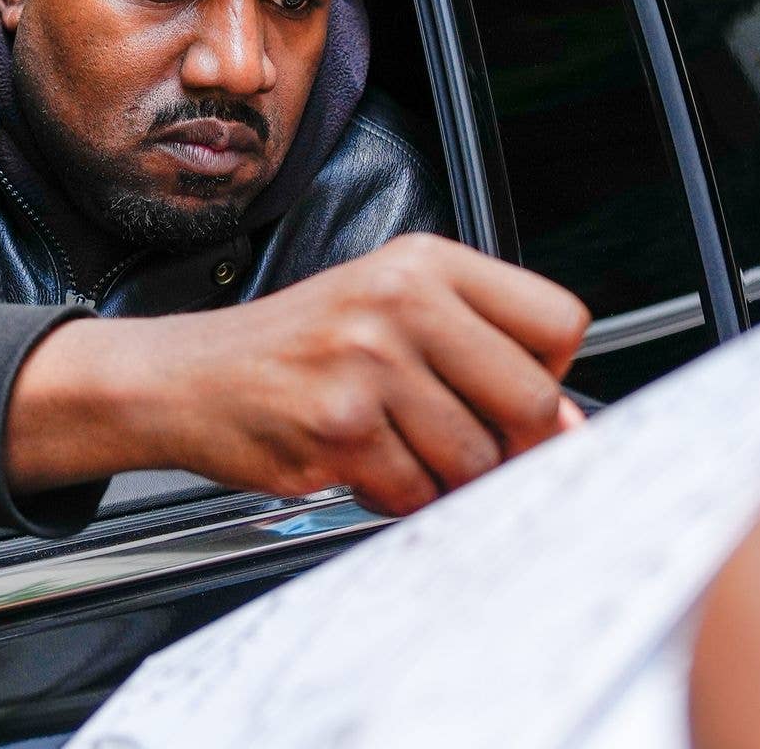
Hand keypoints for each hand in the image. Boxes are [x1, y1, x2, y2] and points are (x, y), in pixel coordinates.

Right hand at [6, 233, 589, 514]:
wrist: (188, 377)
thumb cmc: (296, 348)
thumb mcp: (387, 307)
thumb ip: (476, 345)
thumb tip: (570, 423)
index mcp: (425, 263)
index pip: (558, 321)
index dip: (551, 374)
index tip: (520, 397)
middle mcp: (401, 301)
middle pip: (533, 401)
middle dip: (515, 445)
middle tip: (475, 448)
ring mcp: (369, 365)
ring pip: (476, 459)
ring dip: (446, 476)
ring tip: (400, 448)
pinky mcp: (339, 428)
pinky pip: (417, 492)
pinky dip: (398, 496)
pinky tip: (362, 464)